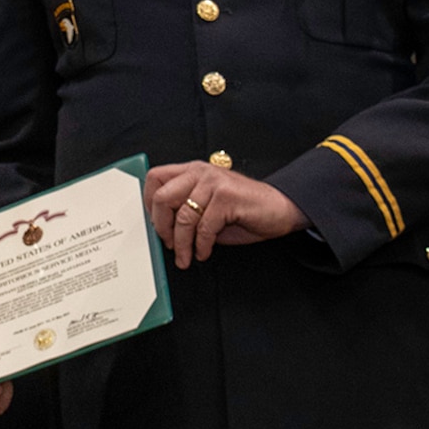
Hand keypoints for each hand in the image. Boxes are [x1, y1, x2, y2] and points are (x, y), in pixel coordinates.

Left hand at [144, 162, 310, 269]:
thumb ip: (185, 210)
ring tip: (186, 257)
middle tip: (168, 244)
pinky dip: (201, 246)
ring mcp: (214, 183)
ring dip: (182, 244)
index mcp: (192, 171)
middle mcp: (200, 173)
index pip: (155, 178)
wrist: (280, 209)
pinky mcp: (227, 197)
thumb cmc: (243, 210)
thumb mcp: (208, 206)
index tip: (154, 225)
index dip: (148, 204)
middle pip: (162, 197)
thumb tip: (161, 230)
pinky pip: (204, 227)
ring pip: (182, 217)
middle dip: (161, 227)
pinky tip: (204, 252)